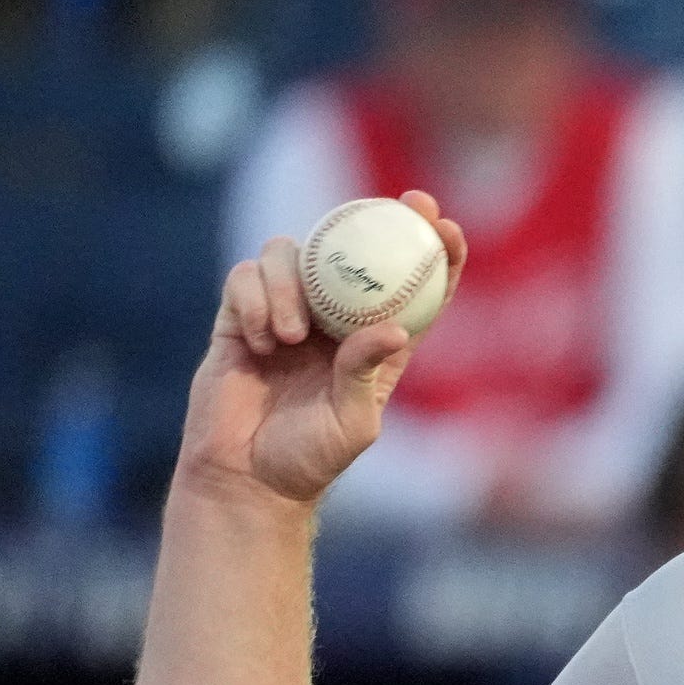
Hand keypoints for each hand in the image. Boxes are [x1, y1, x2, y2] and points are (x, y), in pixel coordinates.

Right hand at [179, 191, 466, 504]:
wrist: (245, 479)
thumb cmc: (308, 460)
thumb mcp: (352, 423)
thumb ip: (365, 374)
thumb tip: (390, 329)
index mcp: (375, 345)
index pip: (413, 289)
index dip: (434, 253)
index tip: (445, 225)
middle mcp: (333, 321)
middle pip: (354, 250)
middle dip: (375, 218)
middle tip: (394, 205)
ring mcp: (285, 314)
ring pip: (290, 255)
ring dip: (291, 283)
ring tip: (290, 337)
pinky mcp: (239, 318)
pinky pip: (244, 278)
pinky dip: (254, 299)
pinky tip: (260, 340)